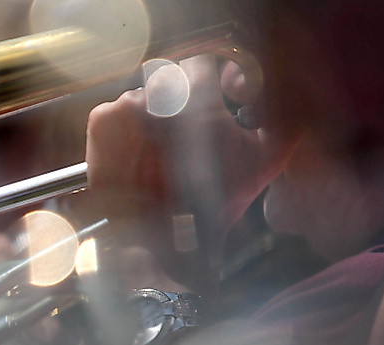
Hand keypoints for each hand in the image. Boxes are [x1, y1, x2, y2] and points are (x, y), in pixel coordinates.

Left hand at [85, 55, 297, 234]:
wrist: (161, 240)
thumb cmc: (212, 204)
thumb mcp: (266, 158)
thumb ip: (283, 113)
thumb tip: (267, 87)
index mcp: (196, 99)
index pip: (201, 64)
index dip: (211, 83)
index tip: (214, 104)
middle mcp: (156, 97)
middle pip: (171, 80)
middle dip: (182, 104)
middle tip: (188, 139)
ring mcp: (123, 108)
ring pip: (143, 96)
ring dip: (154, 117)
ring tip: (162, 153)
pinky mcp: (100, 122)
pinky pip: (116, 110)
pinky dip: (126, 128)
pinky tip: (138, 155)